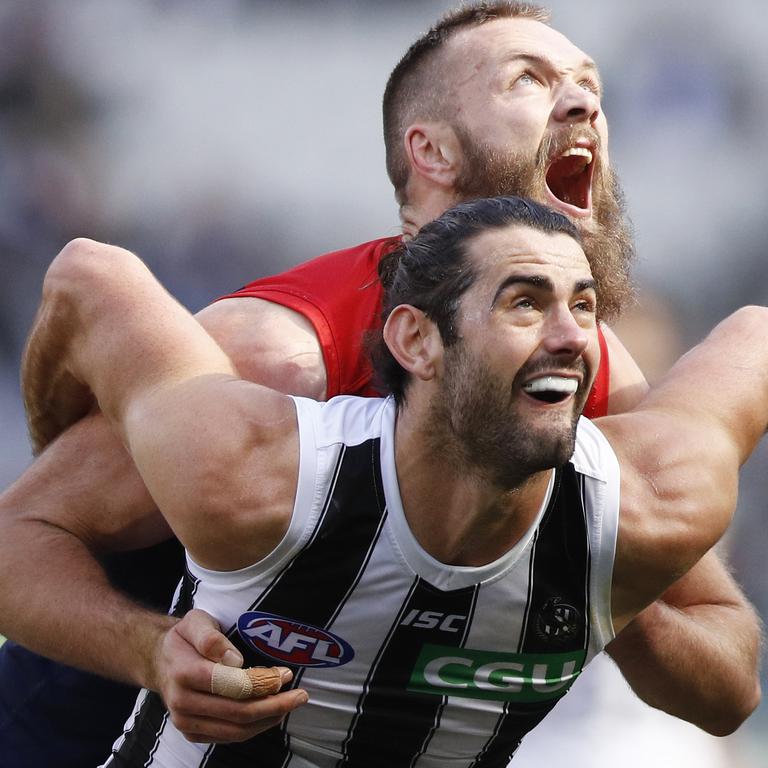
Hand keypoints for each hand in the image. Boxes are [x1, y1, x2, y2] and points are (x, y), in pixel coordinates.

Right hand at [154, 609, 308, 742]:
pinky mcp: (193, 733)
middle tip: (300, 695)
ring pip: (236, 730)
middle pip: (237, 712)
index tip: (286, 675)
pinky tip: (271, 713)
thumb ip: (211, 637)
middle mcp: (183, 702)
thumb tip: (234, 659)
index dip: (262, 683)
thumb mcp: (195, 621)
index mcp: (184, 673)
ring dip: (268, 719)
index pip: (231, 685)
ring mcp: (186, 722)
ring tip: (290, 704)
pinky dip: (254, 727)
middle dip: (274, 705)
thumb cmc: (184, 638)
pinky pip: (229, 736)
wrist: (159, 661)